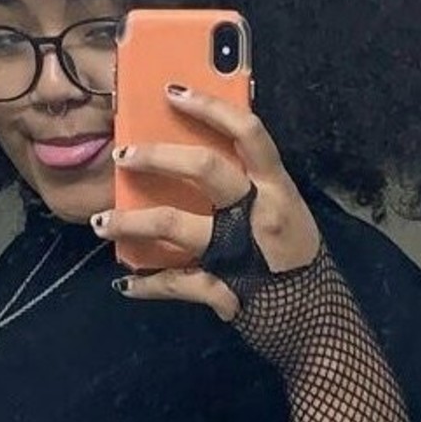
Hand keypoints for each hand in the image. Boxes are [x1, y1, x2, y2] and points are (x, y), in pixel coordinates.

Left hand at [91, 82, 323, 349]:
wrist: (320, 330)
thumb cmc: (296, 265)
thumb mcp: (282, 216)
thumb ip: (250, 191)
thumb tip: (194, 164)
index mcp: (276, 188)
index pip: (248, 131)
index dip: (210, 107)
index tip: (171, 92)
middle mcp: (259, 213)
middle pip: (206, 168)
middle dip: (158, 156)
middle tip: (123, 155)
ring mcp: (240, 252)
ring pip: (176, 225)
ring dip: (131, 222)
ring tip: (100, 223)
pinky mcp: (225, 290)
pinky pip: (177, 283)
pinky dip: (147, 285)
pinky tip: (125, 285)